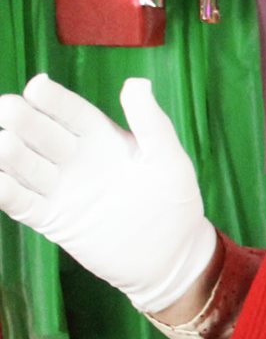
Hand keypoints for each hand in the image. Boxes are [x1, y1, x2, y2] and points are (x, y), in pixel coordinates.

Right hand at [0, 74, 215, 313]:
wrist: (171, 256)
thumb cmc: (175, 203)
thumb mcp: (169, 160)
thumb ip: (152, 123)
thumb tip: (136, 83)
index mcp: (102, 138)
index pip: (71, 112)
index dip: (54, 100)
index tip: (37, 85)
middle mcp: (75, 159)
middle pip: (40, 134)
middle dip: (23, 121)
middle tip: (8, 108)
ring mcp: (60, 189)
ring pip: (24, 165)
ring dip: (9, 154)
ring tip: (3, 144)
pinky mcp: (52, 220)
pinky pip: (20, 202)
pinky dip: (4, 191)